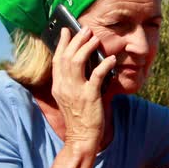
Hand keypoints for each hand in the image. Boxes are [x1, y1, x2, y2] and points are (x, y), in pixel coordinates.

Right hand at [51, 27, 115, 152]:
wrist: (82, 137)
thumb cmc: (80, 118)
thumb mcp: (70, 98)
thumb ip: (73, 83)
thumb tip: (86, 66)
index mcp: (58, 86)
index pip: (57, 60)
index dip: (62, 44)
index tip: (66, 31)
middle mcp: (65, 86)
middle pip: (67, 56)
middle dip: (76, 40)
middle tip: (86, 30)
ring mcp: (76, 91)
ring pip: (78, 61)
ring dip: (87, 47)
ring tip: (96, 39)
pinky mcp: (90, 96)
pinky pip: (97, 75)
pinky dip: (104, 65)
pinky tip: (111, 59)